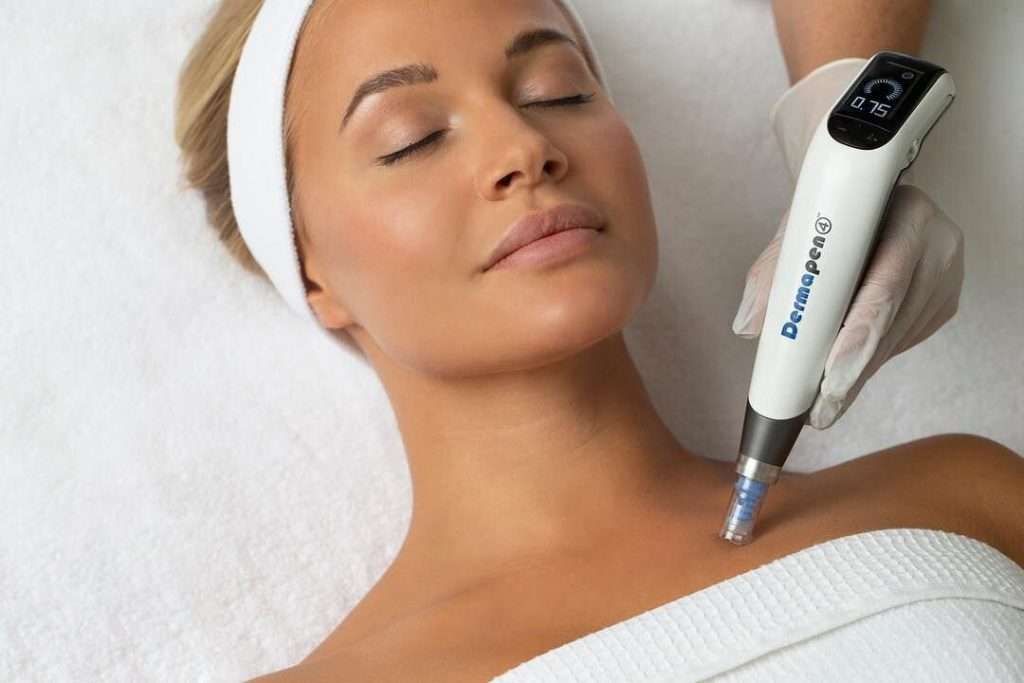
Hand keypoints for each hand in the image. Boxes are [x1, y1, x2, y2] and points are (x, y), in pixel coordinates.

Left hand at [732, 186, 964, 429]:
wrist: (867, 200)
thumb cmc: (829, 213)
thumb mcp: (798, 227)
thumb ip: (772, 272)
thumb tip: (750, 326)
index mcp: (905, 213)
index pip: (885, 283)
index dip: (858, 332)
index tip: (831, 374)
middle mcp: (937, 244)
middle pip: (894, 321)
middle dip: (853, 371)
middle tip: (820, 410)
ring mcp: (947, 275)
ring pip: (901, 338)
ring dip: (861, 373)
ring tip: (826, 403)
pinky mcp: (945, 300)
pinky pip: (907, 340)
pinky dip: (873, 359)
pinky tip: (848, 371)